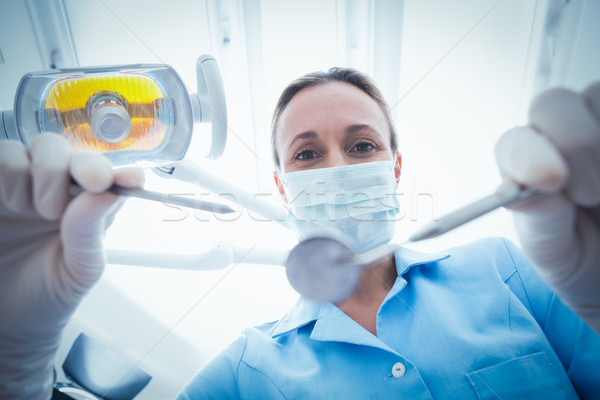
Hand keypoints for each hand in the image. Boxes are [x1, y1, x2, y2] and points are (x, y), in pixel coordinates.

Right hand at [0, 134, 143, 398]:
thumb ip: (90, 232)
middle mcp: (52, 187)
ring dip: (28, 175)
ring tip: (27, 209)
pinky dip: (1, 175)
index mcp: (85, 203)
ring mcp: (15, 188)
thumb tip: (105, 195)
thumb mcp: (80, 270)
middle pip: (55, 148)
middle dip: (63, 168)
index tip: (129, 181)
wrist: (9, 322)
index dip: (116, 170)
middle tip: (54, 208)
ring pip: (19, 150)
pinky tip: (6, 204)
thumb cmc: (51, 293)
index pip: (103, 172)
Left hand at [495, 82, 599, 333]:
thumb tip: (525, 193)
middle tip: (591, 194)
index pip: (515, 143)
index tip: (552, 180)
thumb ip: (542, 220)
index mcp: (523, 163)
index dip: (531, 156)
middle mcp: (556, 133)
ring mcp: (596, 120)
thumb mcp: (556, 250)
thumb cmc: (579, 252)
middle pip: (554, 104)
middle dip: (576, 144)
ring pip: (597, 97)